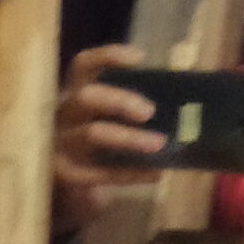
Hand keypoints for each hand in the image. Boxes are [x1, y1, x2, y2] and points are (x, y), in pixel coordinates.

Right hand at [50, 44, 168, 229]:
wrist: (69, 185)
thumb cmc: (97, 142)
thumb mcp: (106, 118)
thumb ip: (132, 107)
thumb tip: (182, 106)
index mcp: (74, 92)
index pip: (83, 65)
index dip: (108, 57)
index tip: (140, 58)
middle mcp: (63, 113)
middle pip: (86, 97)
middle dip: (119, 100)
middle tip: (150, 112)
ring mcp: (60, 144)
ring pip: (93, 134)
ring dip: (129, 138)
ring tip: (159, 144)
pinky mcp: (65, 174)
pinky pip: (99, 173)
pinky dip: (130, 173)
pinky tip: (155, 174)